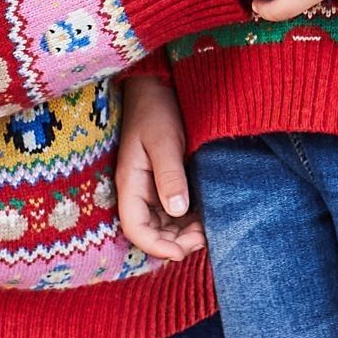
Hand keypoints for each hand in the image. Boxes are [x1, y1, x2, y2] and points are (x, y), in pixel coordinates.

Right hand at [115, 76, 204, 264]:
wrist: (157, 85)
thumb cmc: (156, 109)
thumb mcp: (163, 142)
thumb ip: (170, 176)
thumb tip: (178, 211)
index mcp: (129, 183)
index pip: (135, 228)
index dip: (156, 246)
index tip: (182, 252)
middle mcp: (137, 191)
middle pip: (150, 231)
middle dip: (174, 242)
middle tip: (204, 239)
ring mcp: (150, 187)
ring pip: (163, 224)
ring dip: (182, 233)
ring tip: (207, 231)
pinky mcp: (164, 181)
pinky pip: (172, 210)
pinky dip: (186, 219)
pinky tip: (204, 217)